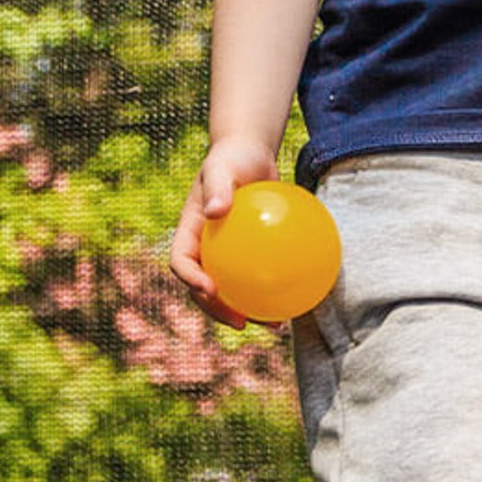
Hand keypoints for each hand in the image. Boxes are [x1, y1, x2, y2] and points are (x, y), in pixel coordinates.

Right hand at [169, 135, 279, 327]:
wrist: (249, 155)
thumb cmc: (232, 157)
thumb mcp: (222, 166)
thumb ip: (218, 187)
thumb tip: (217, 211)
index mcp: (189, 232)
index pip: (181, 261)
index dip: (190, 281)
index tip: (210, 290)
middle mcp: (204, 248)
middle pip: (203, 289)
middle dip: (218, 311)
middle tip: (241, 322)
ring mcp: (226, 254)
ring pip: (234, 291)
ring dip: (250, 312)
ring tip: (277, 325)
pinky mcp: (250, 254)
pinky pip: (261, 275)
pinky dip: (276, 289)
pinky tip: (300, 298)